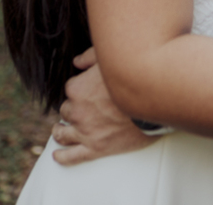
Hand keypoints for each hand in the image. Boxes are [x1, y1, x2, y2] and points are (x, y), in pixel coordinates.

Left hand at [51, 48, 157, 165]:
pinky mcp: (96, 148)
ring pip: (64, 134)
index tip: (86, 90)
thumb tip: (78, 61)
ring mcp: (85, 131)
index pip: (70, 89)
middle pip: (67, 111)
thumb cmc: (134, 78)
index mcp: (77, 89)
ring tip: (60, 131)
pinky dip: (63, 156)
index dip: (79, 89)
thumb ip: (90, 56)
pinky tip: (59, 155)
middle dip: (72, 109)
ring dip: (60, 131)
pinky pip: (73, 156)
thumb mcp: (110, 58)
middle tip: (80, 109)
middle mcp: (77, 111)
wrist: (154, 101)